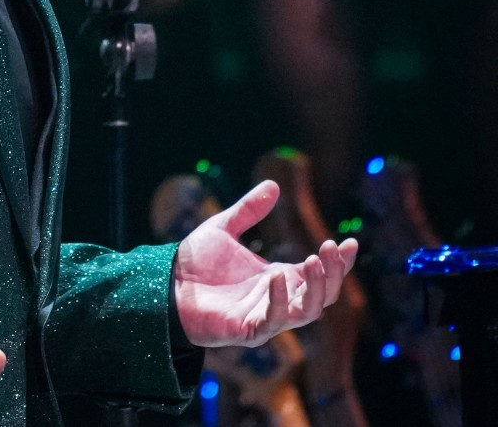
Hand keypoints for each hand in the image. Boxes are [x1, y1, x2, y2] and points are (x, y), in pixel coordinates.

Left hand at [173, 180, 357, 348]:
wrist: (165, 283)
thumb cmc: (194, 262)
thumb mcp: (224, 228)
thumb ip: (249, 210)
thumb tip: (274, 185)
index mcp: (277, 278)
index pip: (317, 274)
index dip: (337, 262)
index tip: (349, 242)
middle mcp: (276, 299)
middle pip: (321, 295)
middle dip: (332, 274)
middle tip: (330, 248)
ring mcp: (264, 317)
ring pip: (306, 312)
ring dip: (316, 289)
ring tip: (315, 260)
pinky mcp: (246, 329)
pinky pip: (271, 320)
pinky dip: (279, 300)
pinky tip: (278, 276)